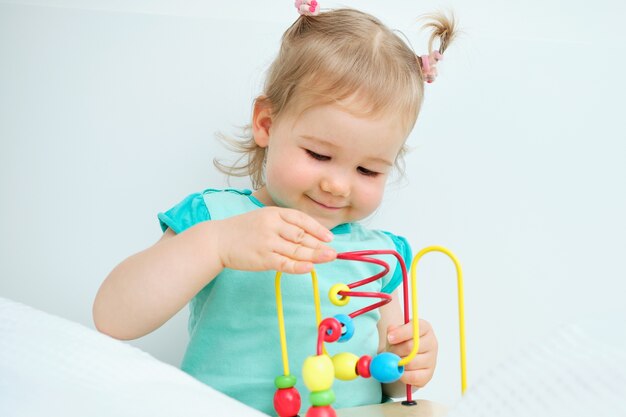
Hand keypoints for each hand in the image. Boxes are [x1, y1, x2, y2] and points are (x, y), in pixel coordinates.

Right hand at [214, 207, 336, 273]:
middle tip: (334, 252)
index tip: (329, 238)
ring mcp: (267, 242)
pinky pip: (285, 263)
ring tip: (329, 258)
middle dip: (319, 244)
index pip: (301, 219)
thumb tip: (307, 235)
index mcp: (273, 213)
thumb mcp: (262, 217)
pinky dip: (299, 267)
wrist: (217, 240)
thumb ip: (282, 223)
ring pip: (297, 250)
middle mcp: (272, 225)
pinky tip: (310, 268)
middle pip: (302, 236)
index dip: (317, 229)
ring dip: (315, 255)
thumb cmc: (242, 230)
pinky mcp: (263, 258)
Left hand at [386, 319, 437, 387]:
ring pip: (411, 363)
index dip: (401, 333)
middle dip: (396, 350)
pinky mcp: (429, 374)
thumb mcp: (395, 332)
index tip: (390, 338)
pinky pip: (413, 376)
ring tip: (395, 360)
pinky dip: (402, 375)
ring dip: (398, 363)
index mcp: (424, 328)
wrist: (405, 358)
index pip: (416, 328)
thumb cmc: (400, 342)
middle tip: (390, 352)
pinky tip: (399, 371)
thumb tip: (391, 333)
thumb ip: (392, 330)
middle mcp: (432, 342)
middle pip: (411, 347)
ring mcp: (432, 359)